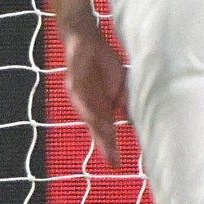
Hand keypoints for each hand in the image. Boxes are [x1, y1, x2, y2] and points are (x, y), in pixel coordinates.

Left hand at [64, 25, 126, 166]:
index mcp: (100, 107)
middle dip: (104, 144)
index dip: (110, 148)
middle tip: (112, 160)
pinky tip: (92, 115)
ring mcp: (78, 93)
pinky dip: (85, 105)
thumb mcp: (120, 85)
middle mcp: (88, 104)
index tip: (117, 164)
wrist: (85, 38)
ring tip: (106, 142)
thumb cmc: (103, 63)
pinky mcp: (73, 79)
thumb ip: (124, 102)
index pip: (105, 131)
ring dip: (97, 128)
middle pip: (96, 128)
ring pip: (87, 114)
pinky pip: (79, 94)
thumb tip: (130, 121)